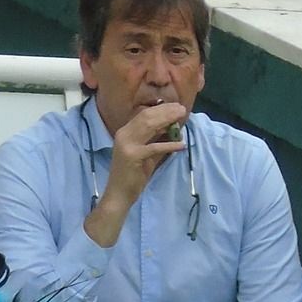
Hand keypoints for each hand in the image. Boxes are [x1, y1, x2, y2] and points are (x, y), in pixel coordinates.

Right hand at [85, 102, 187, 245]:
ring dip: (168, 121)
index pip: (143, 114)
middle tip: (182, 109)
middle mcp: (123, 135)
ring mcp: (126, 145)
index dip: (161, 108)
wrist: (119, 195)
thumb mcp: (147, 154)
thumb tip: (173, 128)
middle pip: (147, 117)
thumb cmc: (133, 176)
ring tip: (182, 118)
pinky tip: (181, 145)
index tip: (176, 106)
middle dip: (167, 111)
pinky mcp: (133, 156)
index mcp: (124, 133)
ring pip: (150, 126)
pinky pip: (155, 147)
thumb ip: (157, 140)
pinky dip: (169, 145)